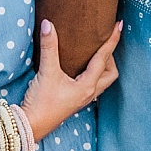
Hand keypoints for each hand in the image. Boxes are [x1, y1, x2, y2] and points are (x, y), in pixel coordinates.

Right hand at [20, 17, 120, 140]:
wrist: (31, 125)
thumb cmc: (41, 102)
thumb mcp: (46, 72)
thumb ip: (49, 47)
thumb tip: (48, 24)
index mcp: (87, 86)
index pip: (104, 59)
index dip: (112, 41)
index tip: (119, 26)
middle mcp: (89, 93)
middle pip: (111, 74)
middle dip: (111, 57)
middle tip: (104, 42)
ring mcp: (82, 99)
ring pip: (102, 81)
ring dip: (103, 67)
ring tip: (95, 52)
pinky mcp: (74, 101)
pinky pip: (91, 85)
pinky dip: (92, 74)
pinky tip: (81, 68)